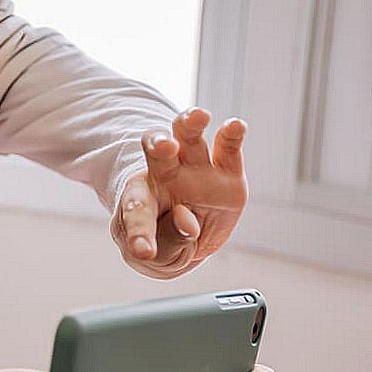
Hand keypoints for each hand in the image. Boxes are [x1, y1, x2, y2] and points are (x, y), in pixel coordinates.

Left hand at [113, 108, 247, 275]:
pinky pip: (228, 148)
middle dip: (159, 145)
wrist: (192, 240)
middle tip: (162, 145)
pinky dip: (232, 134)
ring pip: (189, 140)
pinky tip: (234, 126)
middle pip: (159, 154)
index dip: (140, 232)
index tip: (144, 250)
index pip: (137, 211)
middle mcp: (167, 178)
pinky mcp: (227, 172)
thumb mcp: (165, 256)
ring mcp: (197, 172)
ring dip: (191, 125)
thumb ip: (171, 241)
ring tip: (197, 116)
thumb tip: (186, 220)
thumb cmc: (167, 244)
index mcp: (142, 201)